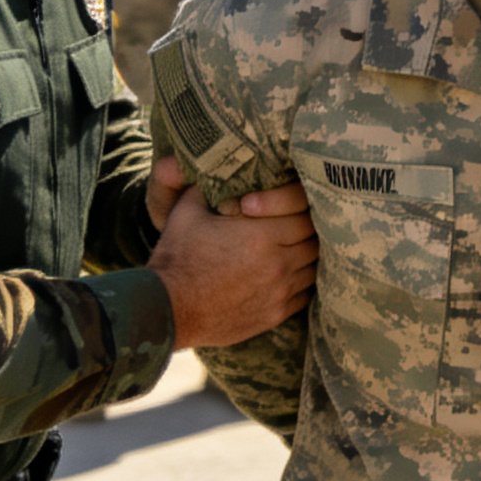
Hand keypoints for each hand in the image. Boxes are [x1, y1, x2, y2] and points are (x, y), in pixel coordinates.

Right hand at [150, 176, 316, 349]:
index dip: (299, 206)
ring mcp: (279, 292)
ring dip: (306, 255)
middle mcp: (278, 264)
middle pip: (314, 239)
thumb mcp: (187, 211)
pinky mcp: (275, 314)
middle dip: (306, 229)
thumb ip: (208, 185)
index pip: (305, 213)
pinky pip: (305, 294)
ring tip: (295, 246)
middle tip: (296, 222)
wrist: (166, 310)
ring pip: (314, 267)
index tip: (289, 205)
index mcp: (261, 234)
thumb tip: (214, 165)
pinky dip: (302, 281)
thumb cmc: (176, 258)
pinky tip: (290, 273)